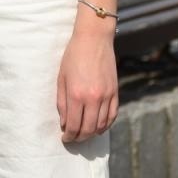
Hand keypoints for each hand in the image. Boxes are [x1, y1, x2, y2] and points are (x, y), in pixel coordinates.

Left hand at [56, 28, 118, 142]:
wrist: (94, 39)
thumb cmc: (73, 56)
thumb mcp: (61, 79)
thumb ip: (62, 103)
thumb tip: (64, 123)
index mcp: (76, 95)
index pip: (73, 125)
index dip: (68, 136)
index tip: (65, 138)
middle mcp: (93, 98)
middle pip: (88, 129)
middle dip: (79, 137)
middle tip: (73, 139)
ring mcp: (106, 96)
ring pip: (101, 125)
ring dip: (92, 133)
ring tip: (84, 134)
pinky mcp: (115, 92)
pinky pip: (112, 115)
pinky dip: (106, 125)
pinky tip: (99, 127)